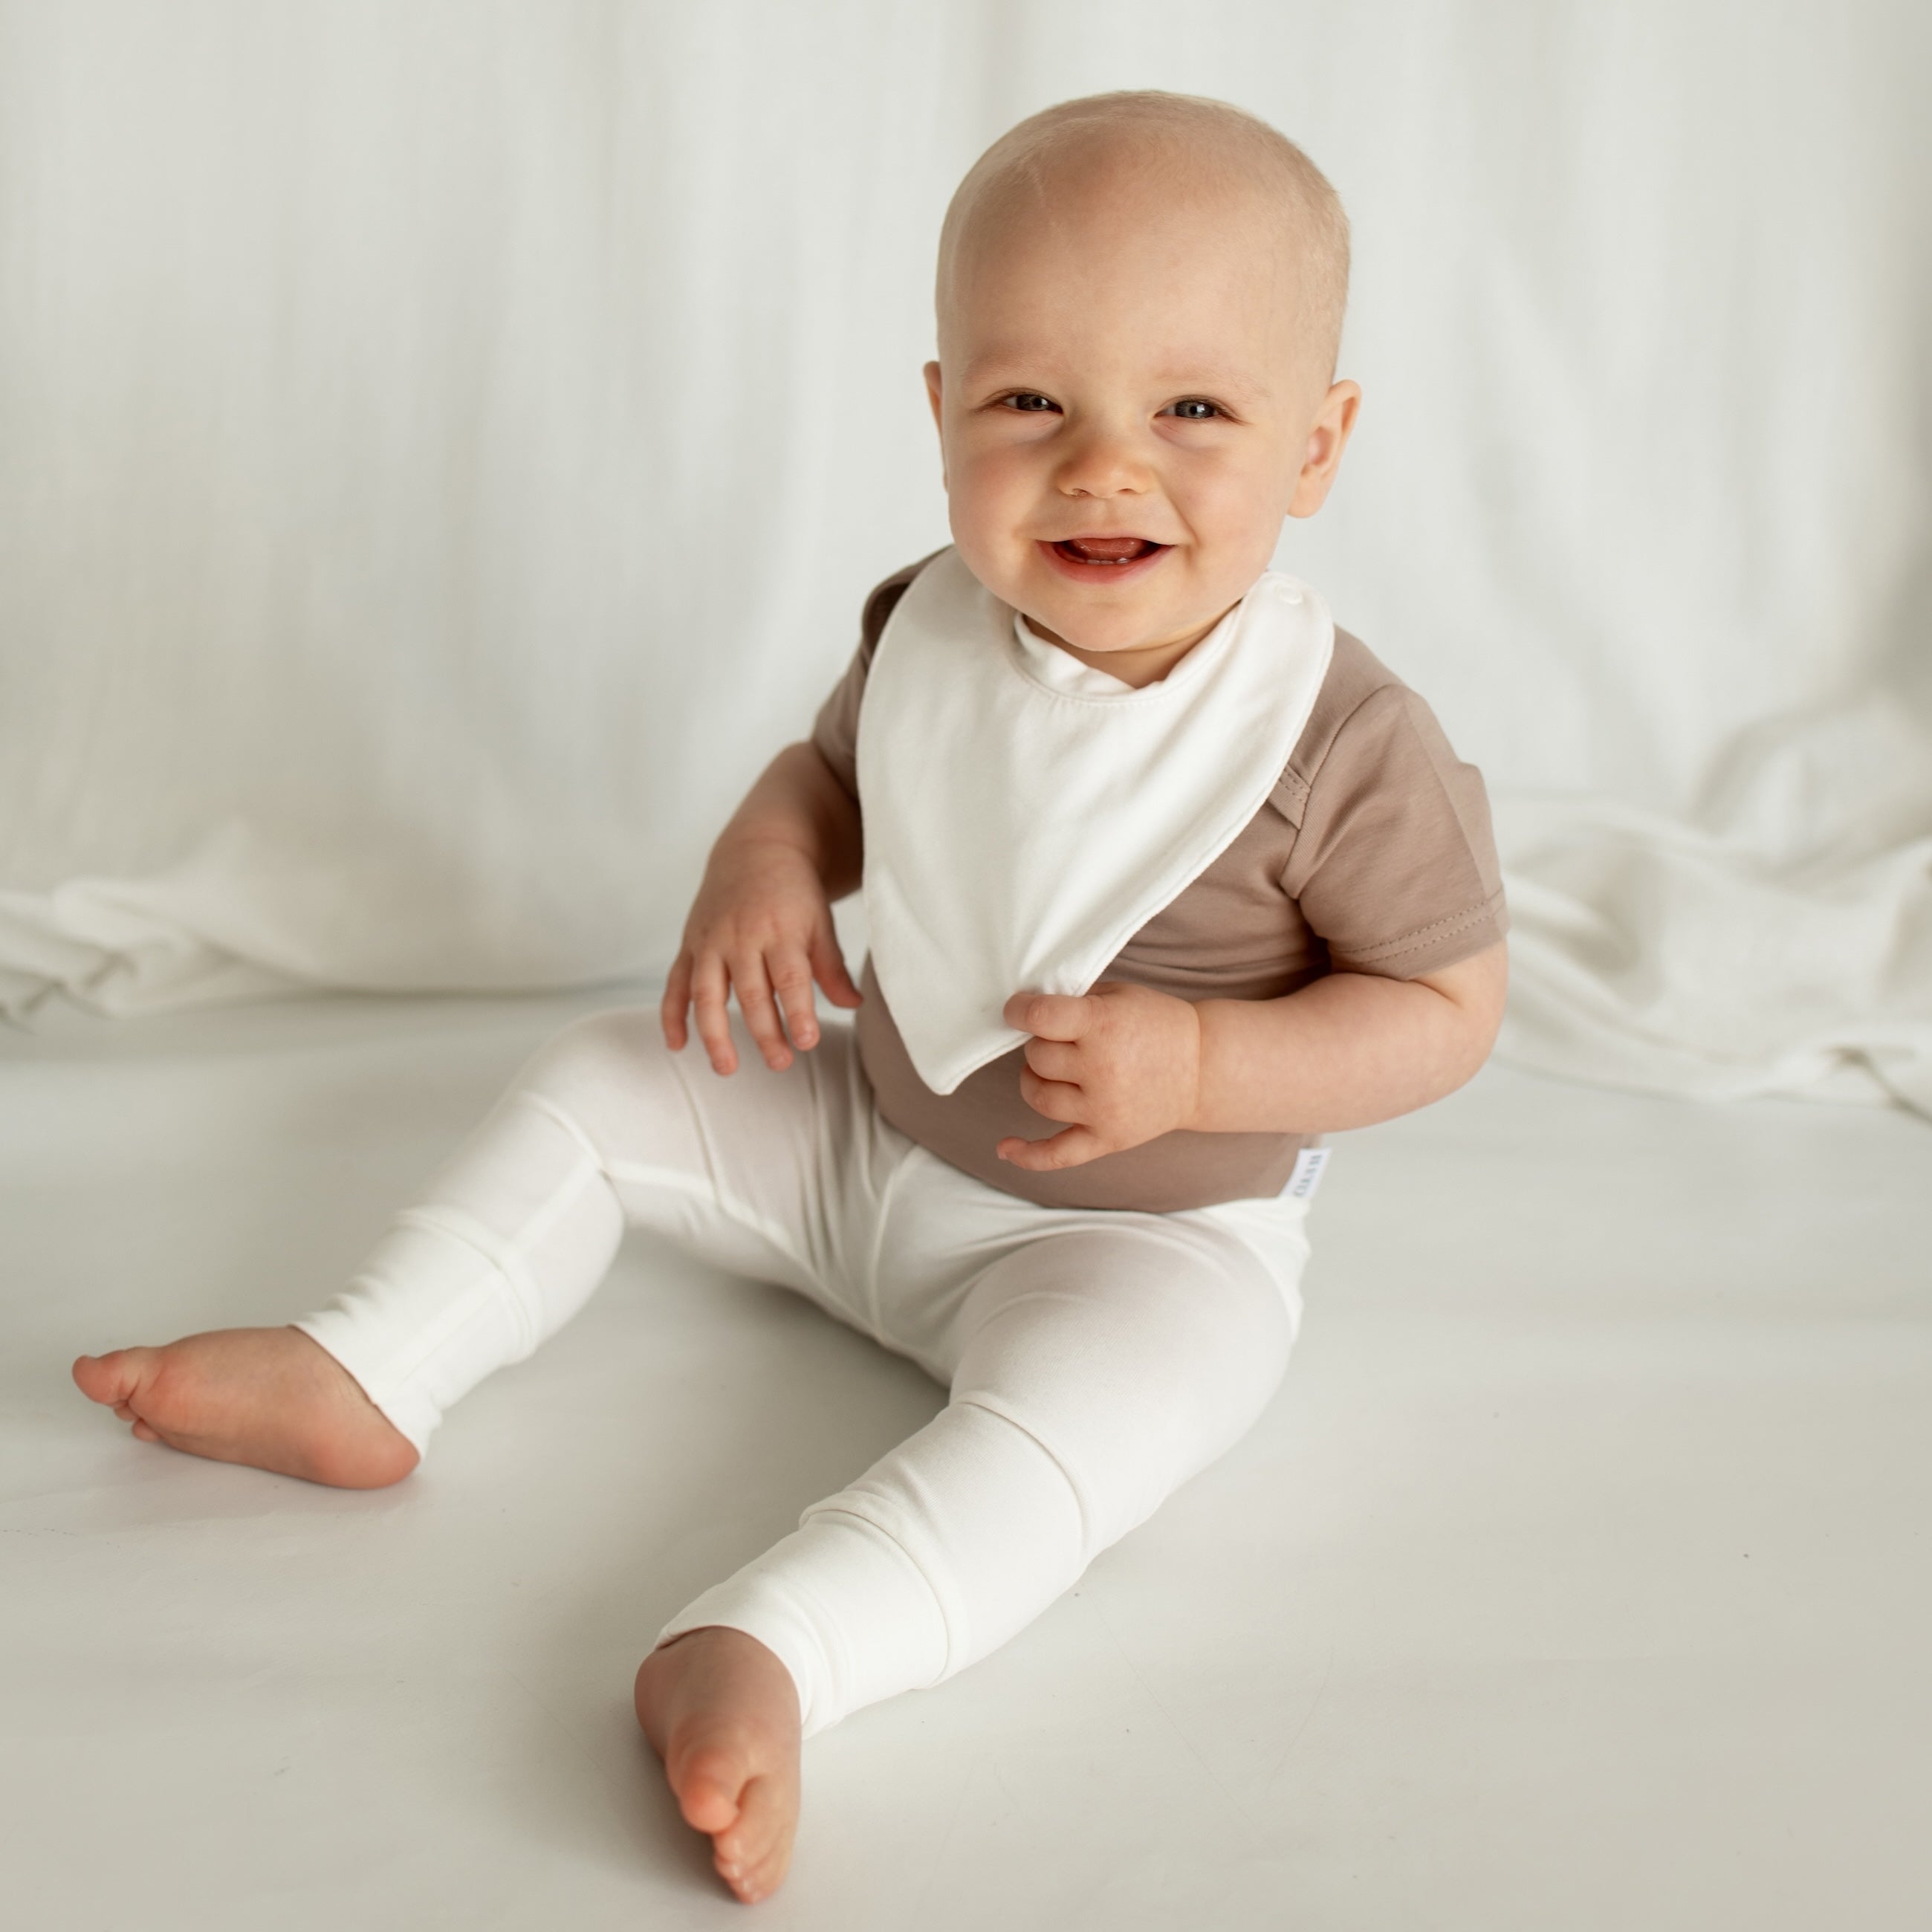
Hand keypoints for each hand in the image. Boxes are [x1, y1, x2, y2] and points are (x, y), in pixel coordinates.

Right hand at [661, 836, 861, 1074]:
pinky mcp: (690, 944)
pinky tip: (678, 1045)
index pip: (789, 977)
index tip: (807, 1042)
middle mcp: (741, 936)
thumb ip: (831, 966)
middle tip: (781, 1063)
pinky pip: (675, 983)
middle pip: (751, 992)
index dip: (797, 1011)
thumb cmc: (794, 892)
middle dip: (765, 1032)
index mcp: (780, 929)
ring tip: (727, 1068)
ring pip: (706, 993)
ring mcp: (711, 941)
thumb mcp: (820, 921)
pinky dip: (672, 1015)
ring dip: (714, 1034)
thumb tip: (853, 1006)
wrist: (755, 847)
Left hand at [996, 980, 1202, 1171]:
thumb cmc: (1156, 1024)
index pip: (1040, 1018)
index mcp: (1104, 1025)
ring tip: (1055, 1072)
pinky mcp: (1108, 1138)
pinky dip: (1028, 1155)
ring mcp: (1104, 1108)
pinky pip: (1058, 1154)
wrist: (1203, 1067)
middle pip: (1037, 1057)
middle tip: (1063, 1041)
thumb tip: (1024, 1014)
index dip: (1018, 1011)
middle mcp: (1102, 1068)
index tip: (1017, 1010)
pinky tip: (1005, 1149)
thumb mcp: (1118, 996)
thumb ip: (1073, 1002)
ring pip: (1038, 1096)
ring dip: (1036, 1081)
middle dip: (1042, 1045)